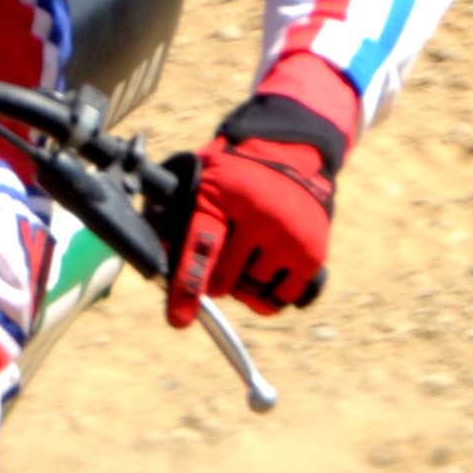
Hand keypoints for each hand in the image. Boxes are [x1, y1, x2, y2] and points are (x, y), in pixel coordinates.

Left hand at [165, 92, 347, 329]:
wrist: (293, 153)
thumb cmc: (233, 172)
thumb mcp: (199, 181)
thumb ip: (176, 217)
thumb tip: (159, 262)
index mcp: (222, 196)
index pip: (202, 247)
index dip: (187, 285)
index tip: (179, 319)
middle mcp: (260, 217)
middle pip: (225, 280)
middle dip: (215, 279)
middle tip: (223, 254)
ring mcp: (289, 237)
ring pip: (253, 293)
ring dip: (243, 286)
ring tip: (247, 256)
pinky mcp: (312, 254)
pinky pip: (282, 298)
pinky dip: (269, 293)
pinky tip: (266, 267)